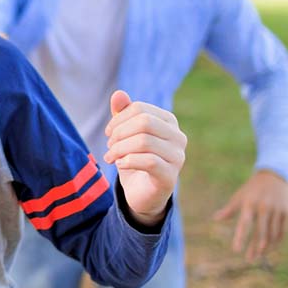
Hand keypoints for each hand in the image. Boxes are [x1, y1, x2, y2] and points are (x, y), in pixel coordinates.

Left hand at [103, 90, 186, 227]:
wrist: (142, 194)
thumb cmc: (135, 159)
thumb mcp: (126, 135)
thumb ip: (123, 114)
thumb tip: (118, 94)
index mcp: (169, 122)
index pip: (140, 109)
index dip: (119, 119)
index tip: (108, 133)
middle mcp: (178, 137)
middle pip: (144, 122)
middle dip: (120, 133)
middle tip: (109, 146)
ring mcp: (178, 157)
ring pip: (144, 141)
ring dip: (120, 149)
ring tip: (111, 157)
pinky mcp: (170, 176)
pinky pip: (148, 161)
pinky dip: (128, 161)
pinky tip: (120, 165)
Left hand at [213, 169, 287, 261]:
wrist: (275, 174)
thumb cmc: (253, 188)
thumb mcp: (240, 196)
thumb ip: (229, 209)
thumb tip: (215, 219)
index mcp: (249, 203)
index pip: (244, 224)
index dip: (240, 237)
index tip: (236, 250)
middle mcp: (264, 207)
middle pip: (260, 232)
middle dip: (255, 248)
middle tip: (249, 259)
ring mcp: (276, 210)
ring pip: (272, 234)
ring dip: (266, 247)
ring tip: (259, 255)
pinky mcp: (286, 212)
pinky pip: (282, 231)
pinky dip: (277, 241)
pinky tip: (271, 248)